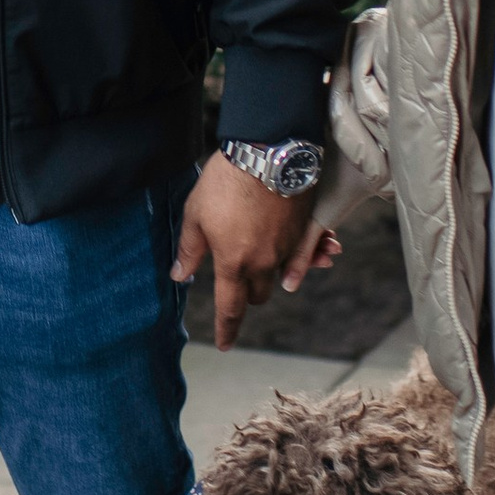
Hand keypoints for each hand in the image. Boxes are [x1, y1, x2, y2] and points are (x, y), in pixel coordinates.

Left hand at [173, 158, 337, 350]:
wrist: (268, 150)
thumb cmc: (225, 181)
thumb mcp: (195, 214)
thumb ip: (189, 249)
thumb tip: (180, 276)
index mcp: (234, 262)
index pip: (229, 307)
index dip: (226, 329)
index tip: (224, 345)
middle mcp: (265, 262)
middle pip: (259, 293)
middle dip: (248, 293)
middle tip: (237, 278)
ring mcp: (289, 248)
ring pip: (284, 276)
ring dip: (279, 276)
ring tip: (276, 269)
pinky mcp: (305, 230)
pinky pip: (308, 255)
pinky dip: (310, 258)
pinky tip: (314, 254)